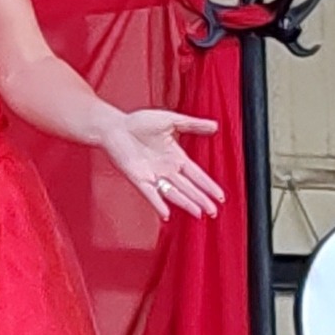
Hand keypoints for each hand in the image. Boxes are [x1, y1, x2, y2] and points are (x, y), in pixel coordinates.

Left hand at [98, 109, 226, 219]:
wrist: (113, 126)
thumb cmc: (137, 122)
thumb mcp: (170, 120)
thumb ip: (193, 125)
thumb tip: (215, 126)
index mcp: (175, 157)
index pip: (197, 175)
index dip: (209, 186)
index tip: (221, 197)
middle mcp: (166, 169)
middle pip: (188, 188)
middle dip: (202, 200)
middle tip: (214, 211)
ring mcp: (152, 175)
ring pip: (173, 193)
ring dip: (186, 203)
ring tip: (199, 214)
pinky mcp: (138, 178)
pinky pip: (150, 194)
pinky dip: (158, 204)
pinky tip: (166, 213)